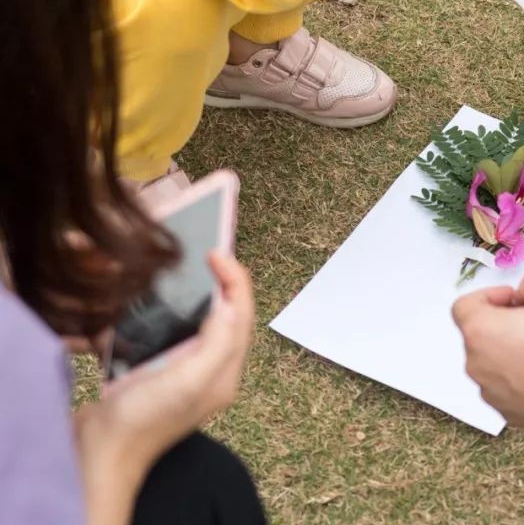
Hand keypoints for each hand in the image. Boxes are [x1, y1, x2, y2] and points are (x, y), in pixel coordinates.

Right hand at [75, 253, 254, 522]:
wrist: (99, 454)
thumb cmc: (142, 420)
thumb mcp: (187, 380)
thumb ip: (216, 344)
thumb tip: (232, 305)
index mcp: (223, 372)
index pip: (241, 316)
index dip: (234, 280)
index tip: (216, 253)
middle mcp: (211, 372)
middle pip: (229, 317)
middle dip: (225, 284)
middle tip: (210, 255)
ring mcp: (186, 373)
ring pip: (206, 324)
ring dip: (205, 296)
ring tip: (194, 271)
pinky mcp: (161, 373)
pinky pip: (180, 334)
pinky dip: (178, 314)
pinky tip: (164, 302)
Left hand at [452, 273, 523, 440]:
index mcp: (479, 331)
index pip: (464, 306)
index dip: (489, 296)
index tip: (514, 300)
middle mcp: (475, 364)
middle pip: (479, 334)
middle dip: (502, 323)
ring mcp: (489, 392)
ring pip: (492, 362)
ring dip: (510, 350)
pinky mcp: (506, 413)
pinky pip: (505, 387)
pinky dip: (519, 377)